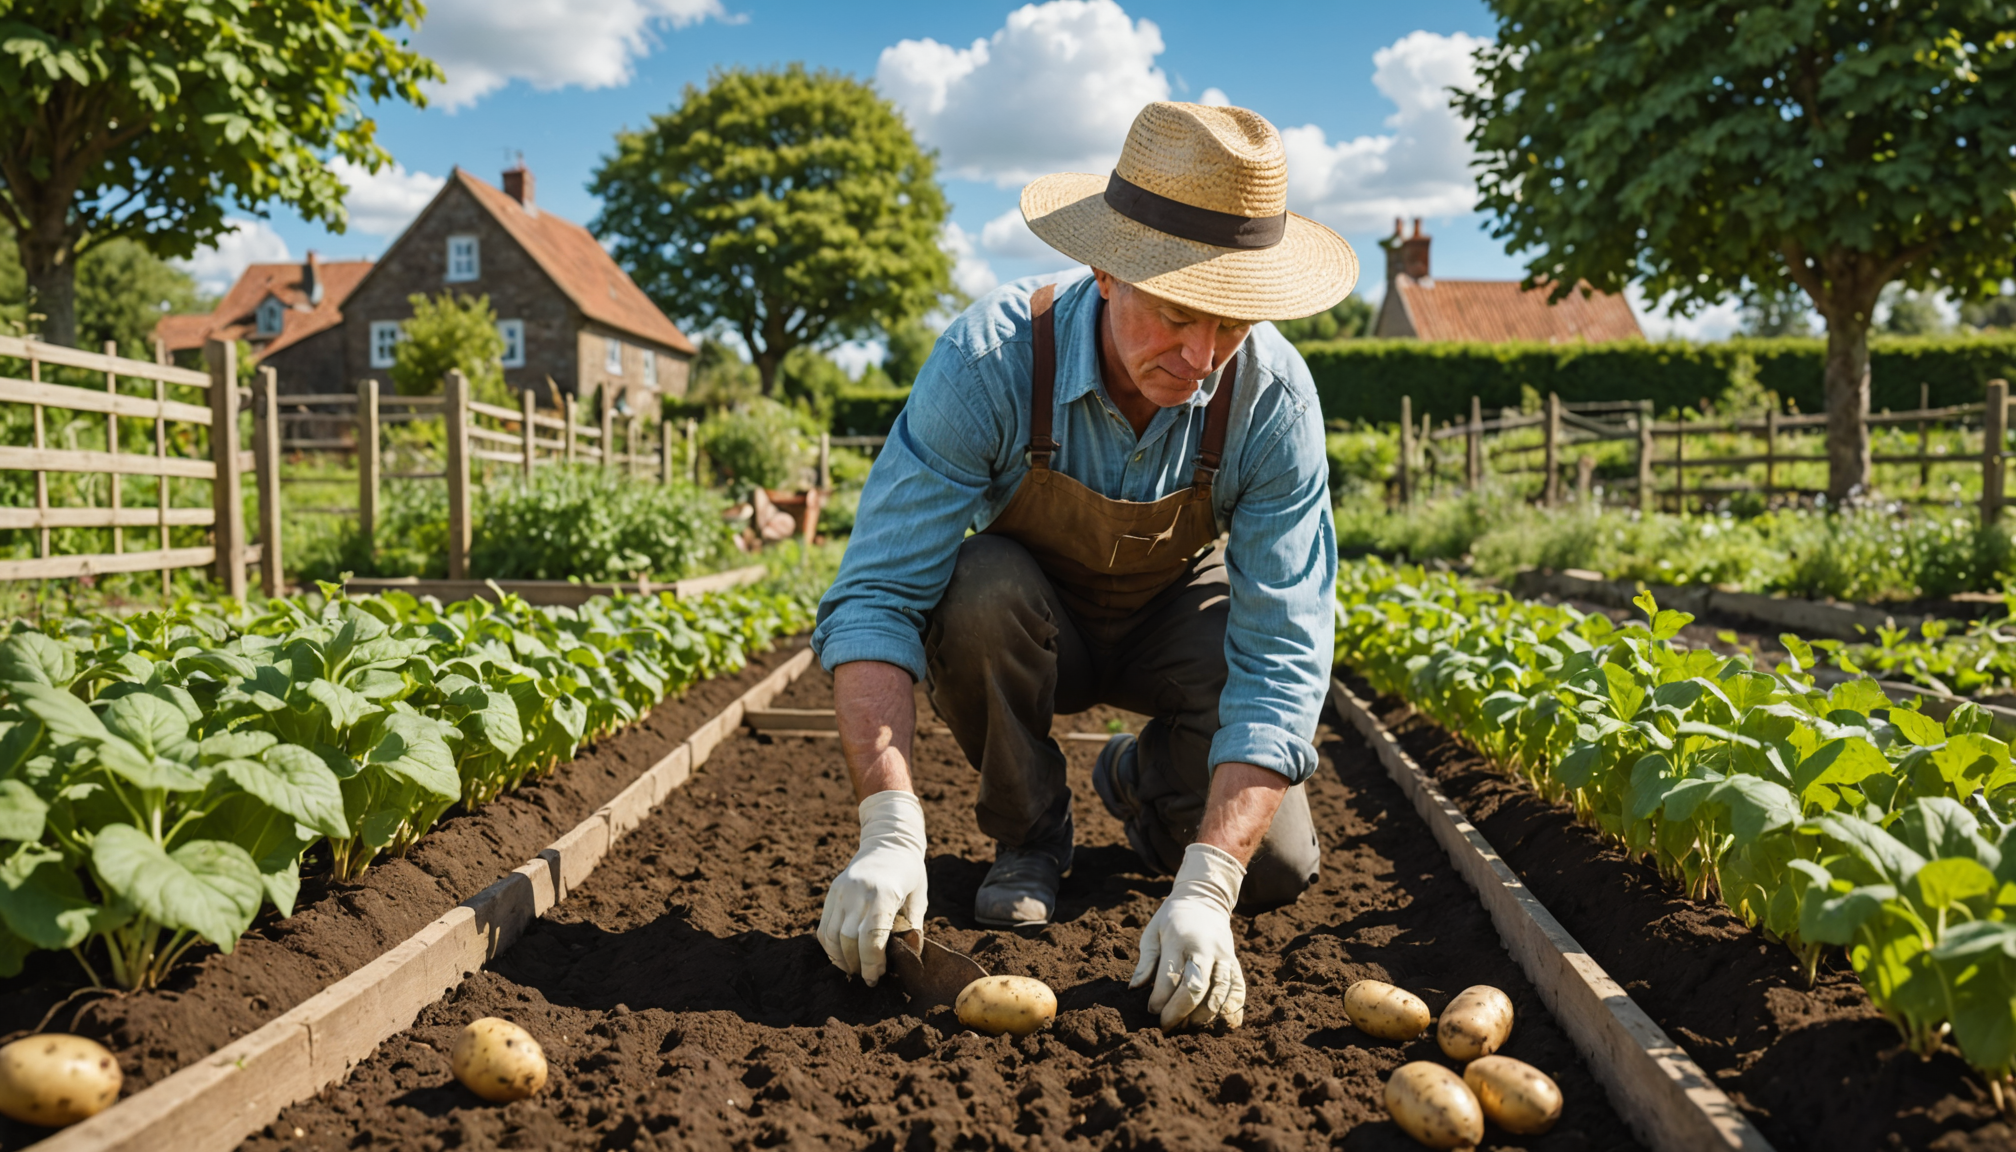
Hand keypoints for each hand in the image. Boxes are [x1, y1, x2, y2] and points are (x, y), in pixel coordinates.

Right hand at [817, 790, 927, 985]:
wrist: (888, 841)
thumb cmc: (909, 872)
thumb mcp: (919, 898)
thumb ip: (913, 928)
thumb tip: (909, 959)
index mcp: (884, 893)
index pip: (872, 936)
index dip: (872, 962)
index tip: (877, 977)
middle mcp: (859, 891)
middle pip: (850, 939)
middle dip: (858, 964)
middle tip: (868, 978)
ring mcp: (842, 890)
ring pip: (833, 935)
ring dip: (841, 958)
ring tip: (854, 970)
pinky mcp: (833, 891)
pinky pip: (824, 926)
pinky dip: (829, 946)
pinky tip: (841, 957)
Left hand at [1130, 842, 1245, 1029]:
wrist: (1205, 898)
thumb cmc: (1172, 919)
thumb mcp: (1153, 932)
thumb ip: (1146, 962)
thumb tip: (1134, 989)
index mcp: (1179, 939)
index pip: (1170, 976)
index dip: (1159, 1000)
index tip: (1151, 1010)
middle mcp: (1205, 948)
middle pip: (1196, 987)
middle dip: (1180, 1012)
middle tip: (1166, 1025)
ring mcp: (1224, 956)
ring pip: (1220, 992)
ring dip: (1203, 1016)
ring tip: (1188, 1026)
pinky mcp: (1235, 963)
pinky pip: (1238, 989)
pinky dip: (1232, 1010)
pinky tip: (1222, 1024)